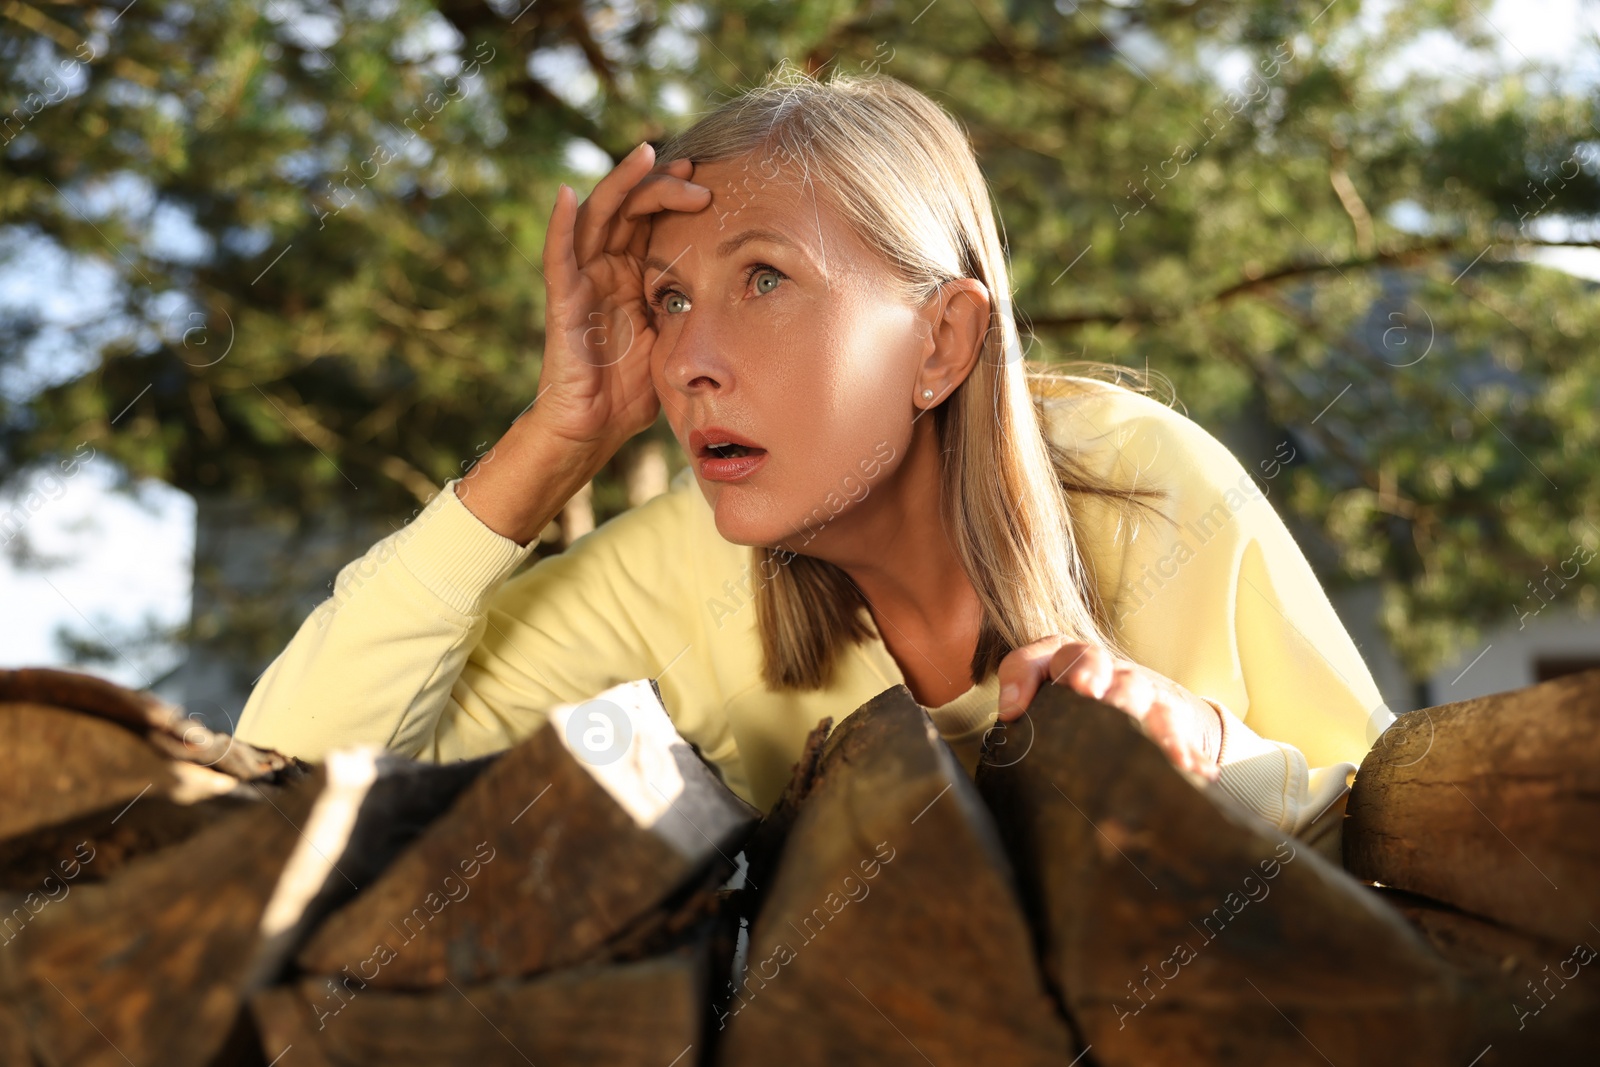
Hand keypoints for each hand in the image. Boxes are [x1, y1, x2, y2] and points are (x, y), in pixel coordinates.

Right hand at [531, 142, 710, 451]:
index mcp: (633, 274)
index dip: (676, 196)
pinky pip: (556, 255)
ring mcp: (582, 280)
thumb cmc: (633, 390)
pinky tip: (563, 194)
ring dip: (620, 183)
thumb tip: (737, 285)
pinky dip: (557, 223)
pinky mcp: (562, 300)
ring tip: (645, 155)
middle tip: (696, 173)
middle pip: (629, 207)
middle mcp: (605, 268)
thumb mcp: (673, 336)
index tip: (711, 183)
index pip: (651, 219)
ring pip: (596, 215)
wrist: (597, 428)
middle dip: (661, 185)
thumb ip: (688, 305)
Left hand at [996, 637, 1221, 781]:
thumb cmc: (1079, 716)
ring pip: (1134, 685)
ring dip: (1133, 707)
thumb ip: (1026, 720)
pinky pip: (1175, 724)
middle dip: (1085, 671)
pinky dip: (1181, 746)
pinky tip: (1188, 768)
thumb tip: (1012, 719)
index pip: (1033, 658)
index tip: (1013, 711)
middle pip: (1089, 657)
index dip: (1022, 677)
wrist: (1141, 708)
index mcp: (1058, 663)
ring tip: (1136, 733)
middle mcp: (1098, 667)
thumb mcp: (1048, 714)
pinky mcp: (1168, 710)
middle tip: (1087, 693)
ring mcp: (1135, 686)